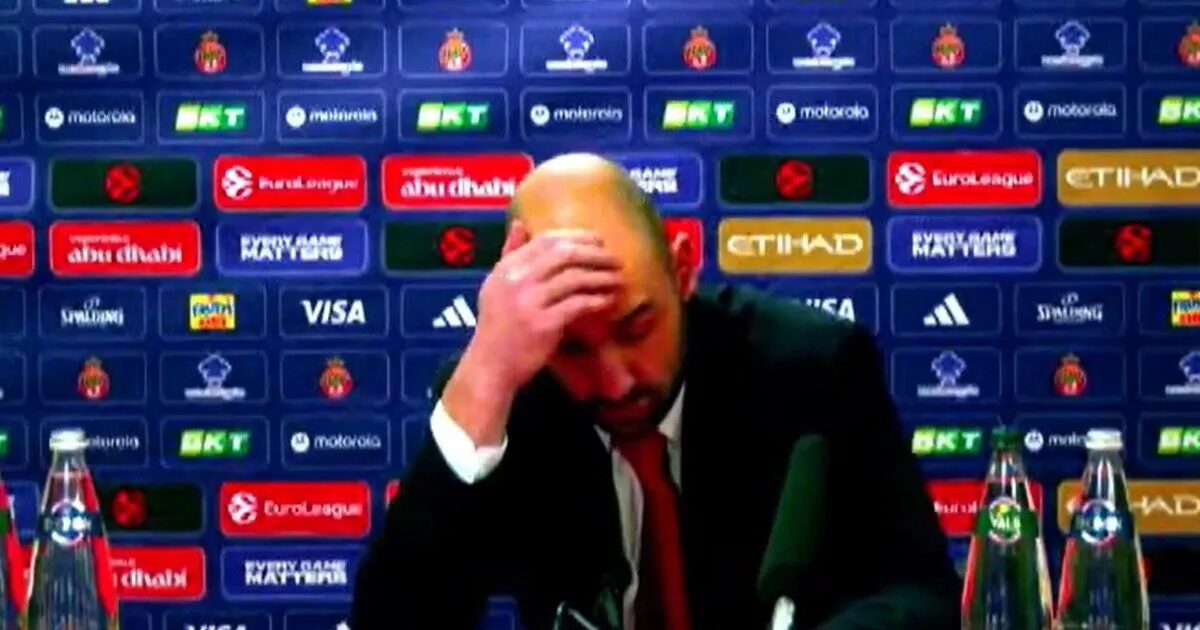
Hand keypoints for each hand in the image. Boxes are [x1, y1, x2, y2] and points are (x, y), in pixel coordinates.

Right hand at [443, 221, 621, 444]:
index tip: (599, 241)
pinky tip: (608, 300)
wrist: (491, 366)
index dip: (577, 237)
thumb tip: (520, 223)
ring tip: (618, 279)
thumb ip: (509, 253)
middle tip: (615, 259)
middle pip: (564, 254)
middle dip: (595, 254)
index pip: (547, 240)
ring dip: (601, 276)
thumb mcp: (496, 285)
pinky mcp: (544, 325)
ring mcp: (529, 302)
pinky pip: (578, 305)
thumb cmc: (497, 326)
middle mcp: (516, 280)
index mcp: (506, 267)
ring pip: (574, 278)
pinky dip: (596, 300)